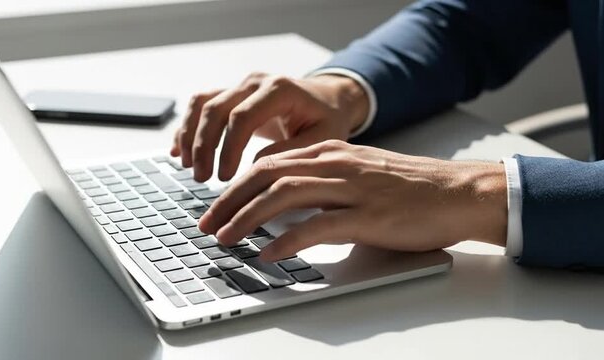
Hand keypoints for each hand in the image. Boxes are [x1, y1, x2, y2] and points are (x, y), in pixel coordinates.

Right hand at [170, 72, 368, 181]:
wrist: (328, 100)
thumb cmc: (327, 120)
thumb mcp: (323, 139)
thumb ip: (291, 152)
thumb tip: (255, 168)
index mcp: (279, 89)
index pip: (242, 116)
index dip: (228, 148)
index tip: (225, 178)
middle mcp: (255, 82)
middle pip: (216, 109)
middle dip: (204, 146)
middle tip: (202, 178)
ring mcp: (241, 86)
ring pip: (202, 104)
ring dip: (191, 136)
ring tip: (189, 167)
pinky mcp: (232, 95)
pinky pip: (201, 106)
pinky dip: (187, 128)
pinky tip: (179, 152)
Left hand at [198, 140, 507, 260]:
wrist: (457, 192)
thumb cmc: (409, 187)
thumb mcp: (358, 173)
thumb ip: (322, 181)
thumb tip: (284, 201)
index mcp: (331, 151)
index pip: (269, 163)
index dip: (236, 185)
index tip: (216, 206)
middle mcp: (336, 164)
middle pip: (267, 175)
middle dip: (230, 200)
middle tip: (207, 223)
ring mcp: (352, 188)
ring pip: (284, 195)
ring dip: (247, 218)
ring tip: (226, 238)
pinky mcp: (369, 216)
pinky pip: (317, 227)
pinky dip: (286, 239)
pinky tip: (268, 252)